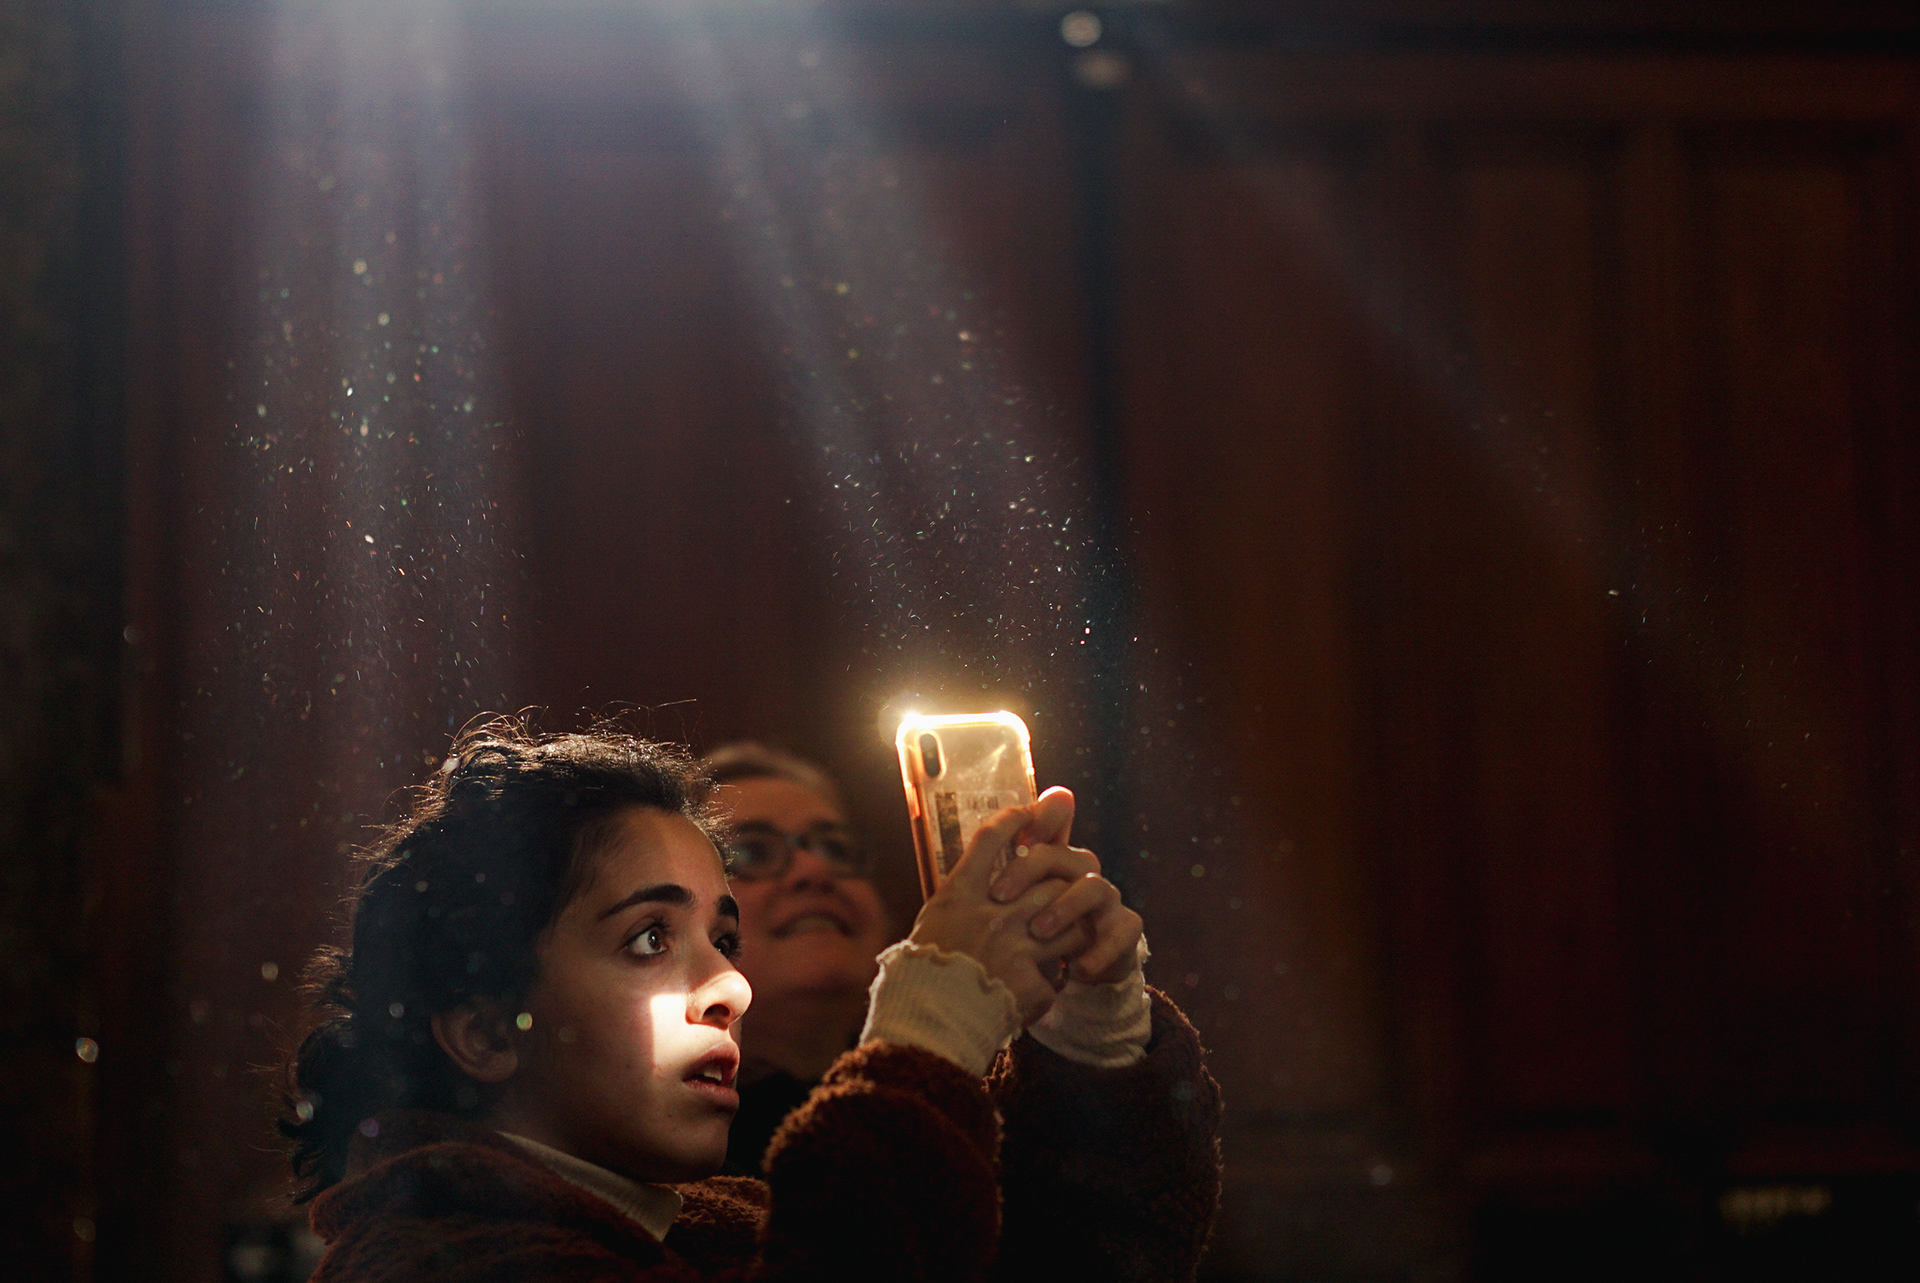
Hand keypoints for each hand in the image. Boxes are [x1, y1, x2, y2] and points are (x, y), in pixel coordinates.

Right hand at [907, 803, 1094, 1023]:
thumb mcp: (935, 921)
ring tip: (1064, 941)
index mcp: (959, 897)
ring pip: (1067, 924)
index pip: (989, 839)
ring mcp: (1014, 948)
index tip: (1029, 811)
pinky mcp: (1030, 982)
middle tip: (1064, 894)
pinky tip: (1041, 990)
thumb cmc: (924, 972)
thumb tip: (987, 873)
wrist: (928, 1023)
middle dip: (1060, 885)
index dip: (1013, 819)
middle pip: (1046, 879)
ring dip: (1069, 931)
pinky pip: (1056, 975)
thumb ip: (963, 896)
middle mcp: (990, 915)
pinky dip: (1051, 983)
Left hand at [990, 787, 1141, 986]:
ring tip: (1036, 932)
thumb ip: (991, 871)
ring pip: (1094, 885)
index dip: (1040, 819)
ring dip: (1064, 907)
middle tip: (998, 898)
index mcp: (1054, 859)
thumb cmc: (1035, 935)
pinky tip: (1076, 970)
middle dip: (1029, 870)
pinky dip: (1099, 952)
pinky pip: (1122, 932)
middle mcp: (1082, 871)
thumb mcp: (1009, 908)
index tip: (1013, 837)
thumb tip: (971, 847)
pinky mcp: (1125, 928)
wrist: (1075, 973)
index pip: (1054, 820)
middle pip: (1063, 853)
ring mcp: (1106, 898)